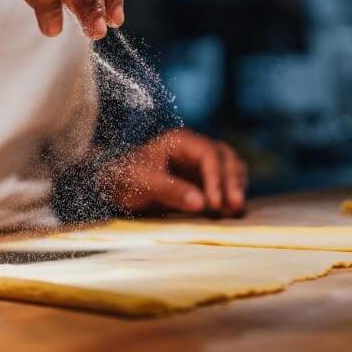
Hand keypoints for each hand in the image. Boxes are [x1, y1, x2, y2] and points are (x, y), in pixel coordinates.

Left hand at [98, 129, 247, 216]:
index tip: (215, 203)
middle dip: (232, 181)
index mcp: (181, 141)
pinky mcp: (201, 178)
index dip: (217, 177)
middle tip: (235, 206)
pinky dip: (230, 192)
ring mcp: (199, 163)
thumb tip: (201, 203)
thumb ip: (170, 190)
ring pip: (230, 166)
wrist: (115, 185)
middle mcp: (194, 148)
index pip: (209, 154)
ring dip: (235, 186)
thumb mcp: (143, 183)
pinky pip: (224, 181)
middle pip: (225, 156)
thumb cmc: (126, 178)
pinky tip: (229, 210)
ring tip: (235, 210)